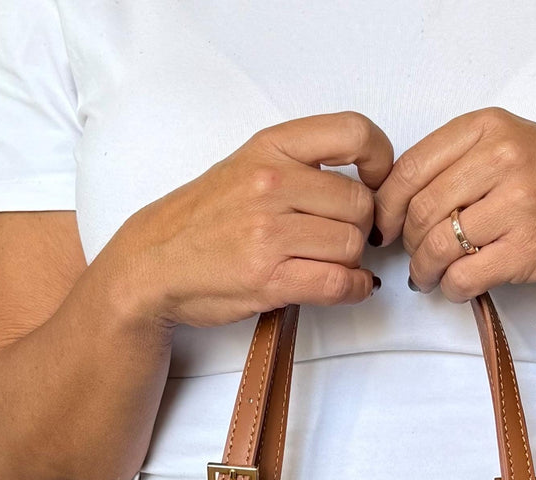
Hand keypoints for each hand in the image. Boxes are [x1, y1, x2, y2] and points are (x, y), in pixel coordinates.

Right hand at [115, 111, 392, 327]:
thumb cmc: (205, 219)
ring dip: (350, 261)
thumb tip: (369, 184)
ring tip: (328, 262)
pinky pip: (339, 283)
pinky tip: (347, 287)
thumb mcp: (248, 166)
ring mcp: (268, 233)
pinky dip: (353, 290)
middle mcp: (270, 184)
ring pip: (352, 246)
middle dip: (361, 227)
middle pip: (360, 205)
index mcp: (270, 147)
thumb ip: (301, 165)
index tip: (378, 182)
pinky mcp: (269, 278)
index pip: (353, 133)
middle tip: (341, 238)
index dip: (381, 160)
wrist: (153, 263)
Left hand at [372, 107, 535, 301]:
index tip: (384, 226)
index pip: (410, 168)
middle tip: (410, 257)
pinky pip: (466, 276)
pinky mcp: (530, 248)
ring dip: (424, 271)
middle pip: (421, 210)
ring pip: (439, 246)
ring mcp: (518, 204)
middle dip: (406, 243)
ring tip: (428, 278)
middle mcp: (502, 158)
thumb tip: (397, 199)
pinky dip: (451, 289)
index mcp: (488, 127)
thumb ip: (459, 161)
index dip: (387, 206)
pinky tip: (456, 287)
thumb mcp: (512, 144)